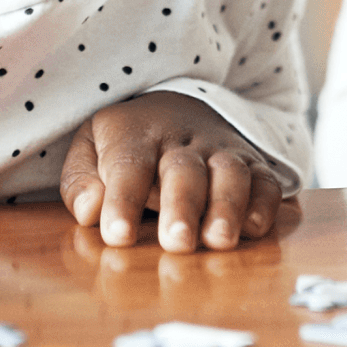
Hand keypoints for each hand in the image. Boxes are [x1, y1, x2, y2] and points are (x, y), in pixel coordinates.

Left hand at [60, 93, 291, 252]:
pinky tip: (252, 229)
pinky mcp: (252, 165)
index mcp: (135, 134)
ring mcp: (221, 151)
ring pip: (230, 173)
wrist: (179, 104)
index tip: (117, 235)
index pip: (128, 165)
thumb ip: (81, 182)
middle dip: (181, 206)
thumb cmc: (128, 142)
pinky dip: (263, 204)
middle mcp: (182, 141)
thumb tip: (90, 212)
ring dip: (227, 207)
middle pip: (183, 170)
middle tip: (177, 242)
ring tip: (218, 241)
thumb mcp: (90, 149)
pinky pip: (265, 181)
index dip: (122, 199)